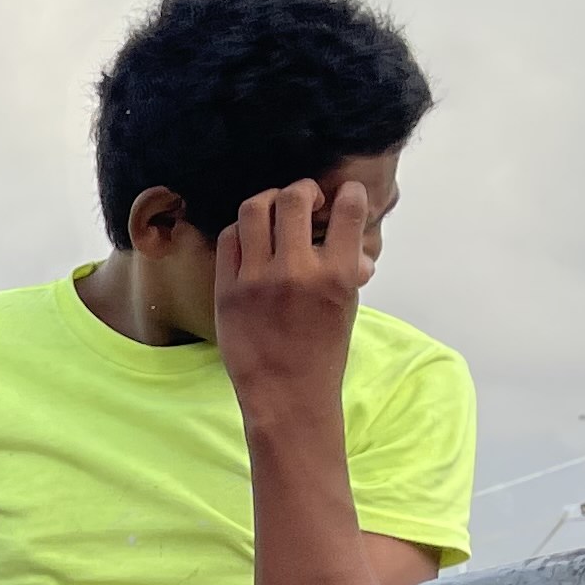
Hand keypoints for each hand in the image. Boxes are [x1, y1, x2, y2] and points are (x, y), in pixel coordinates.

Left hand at [212, 179, 370, 410]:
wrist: (286, 395)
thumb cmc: (322, 353)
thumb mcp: (347, 309)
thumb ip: (348, 271)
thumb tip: (356, 248)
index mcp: (339, 275)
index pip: (348, 211)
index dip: (348, 194)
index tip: (344, 193)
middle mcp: (298, 271)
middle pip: (294, 199)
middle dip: (302, 189)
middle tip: (305, 197)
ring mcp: (258, 278)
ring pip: (254, 209)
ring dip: (268, 200)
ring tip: (275, 209)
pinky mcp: (228, 289)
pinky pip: (229, 238)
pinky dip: (242, 229)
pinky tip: (251, 237)